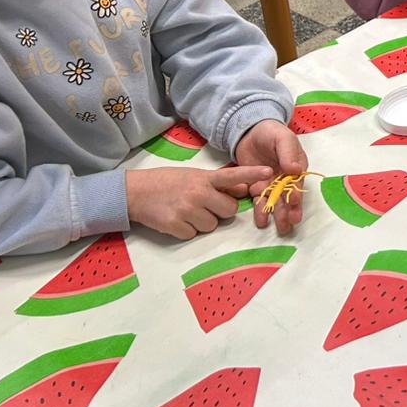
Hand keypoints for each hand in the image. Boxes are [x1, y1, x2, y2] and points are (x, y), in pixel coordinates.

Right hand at [125, 164, 270, 240]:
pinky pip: (193, 234)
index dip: (252, 174)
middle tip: (205, 205)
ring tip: (187, 211)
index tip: (270, 172)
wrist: (135, 192)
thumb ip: (217, 183)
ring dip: (203, 222)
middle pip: (229, 211)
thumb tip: (241, 189)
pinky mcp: (175, 225)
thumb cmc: (167, 182)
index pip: (233, 175)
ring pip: (212, 225)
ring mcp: (187, 209)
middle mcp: (199, 192)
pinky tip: (176, 220)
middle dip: (221, 211)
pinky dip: (187, 230)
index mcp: (204, 178)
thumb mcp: (193, 176)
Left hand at [235, 120, 309, 234]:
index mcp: (296, 166)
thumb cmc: (271, 132)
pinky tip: (262, 221)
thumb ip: (288, 152)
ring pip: (275, 202)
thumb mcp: (282, 138)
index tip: (293, 204)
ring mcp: (271, 184)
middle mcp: (285, 178)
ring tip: (279, 228)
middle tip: (288, 225)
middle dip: (289, 212)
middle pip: (288, 197)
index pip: (297, 183)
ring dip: (278, 215)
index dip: (296, 194)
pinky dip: (261, 211)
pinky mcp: (256, 187)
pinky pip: (259, 200)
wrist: (250, 132)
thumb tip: (295, 169)